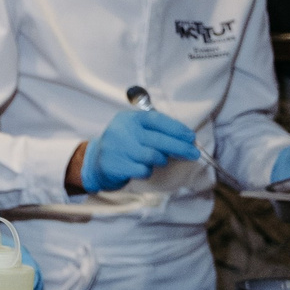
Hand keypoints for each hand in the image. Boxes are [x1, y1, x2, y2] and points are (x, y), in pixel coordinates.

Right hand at [80, 107, 199, 193]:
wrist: (95, 161)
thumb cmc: (123, 144)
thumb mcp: (134, 129)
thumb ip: (156, 130)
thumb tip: (186, 139)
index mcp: (129, 119)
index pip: (156, 120)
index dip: (176, 128)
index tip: (191, 137)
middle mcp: (122, 131)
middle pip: (158, 140)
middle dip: (180, 147)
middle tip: (194, 153)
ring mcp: (118, 149)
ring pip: (153, 156)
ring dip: (161, 160)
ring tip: (159, 160)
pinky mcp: (117, 165)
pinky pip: (144, 170)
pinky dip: (148, 170)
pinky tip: (142, 167)